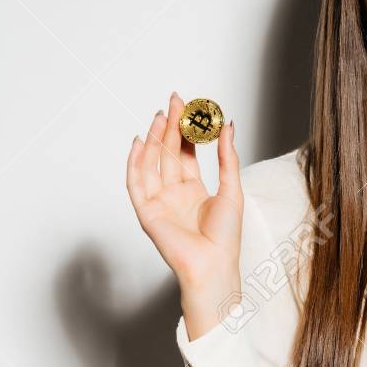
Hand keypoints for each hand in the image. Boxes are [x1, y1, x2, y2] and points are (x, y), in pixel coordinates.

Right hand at [125, 92, 242, 292]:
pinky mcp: (146, 212)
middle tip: (173, 102)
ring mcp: (159, 201)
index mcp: (194, 189)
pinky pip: (136, 183)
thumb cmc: (225, 236)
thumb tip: (229, 126)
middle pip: (169, 153)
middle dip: (170, 127)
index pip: (187, 153)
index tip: (190, 107)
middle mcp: (174, 193)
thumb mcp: (232, 189)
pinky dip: (135, 163)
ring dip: (155, 139)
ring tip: (160, 116)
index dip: (187, 130)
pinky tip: (140, 142)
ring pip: (152, 163)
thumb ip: (227, 157)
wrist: (213, 265)